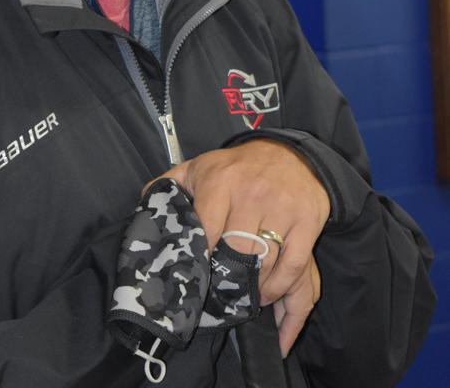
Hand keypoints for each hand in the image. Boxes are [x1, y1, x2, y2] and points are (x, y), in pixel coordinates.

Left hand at [155, 139, 329, 355]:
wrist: (290, 154)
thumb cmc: (237, 167)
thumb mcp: (201, 167)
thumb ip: (171, 185)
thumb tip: (145, 205)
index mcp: (221, 182)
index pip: (207, 231)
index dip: (200, 260)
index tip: (195, 277)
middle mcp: (252, 194)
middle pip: (237, 252)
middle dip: (226, 279)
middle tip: (218, 294)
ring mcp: (282, 208)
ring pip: (265, 263)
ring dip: (252, 288)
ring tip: (240, 298)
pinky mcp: (306, 221)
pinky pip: (293, 265)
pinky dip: (279, 287)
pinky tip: (266, 294)